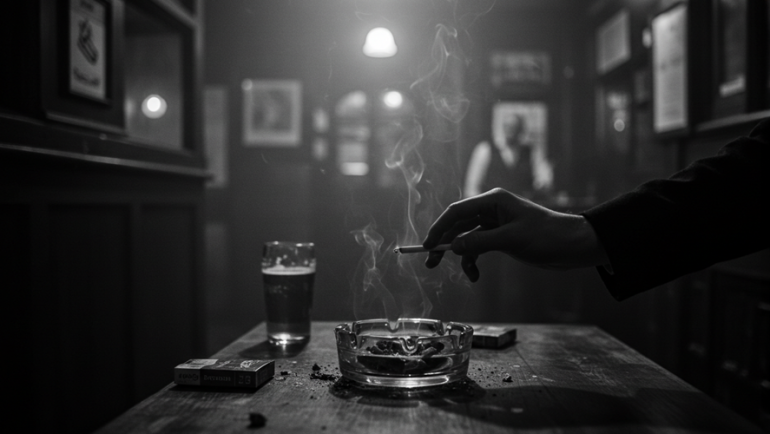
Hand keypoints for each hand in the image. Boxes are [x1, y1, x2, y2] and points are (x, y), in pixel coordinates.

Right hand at [422, 188, 607, 281]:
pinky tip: (476, 275)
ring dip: (461, 256)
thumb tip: (452, 247)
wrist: (573, 245)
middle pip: (458, 225)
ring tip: (463, 274)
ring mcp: (496, 224)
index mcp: (493, 201)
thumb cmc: (547, 235)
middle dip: (445, 243)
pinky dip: (474, 261)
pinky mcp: (502, 238)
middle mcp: (492, 209)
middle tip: (431, 262)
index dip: (439, 228)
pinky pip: (479, 248)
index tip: (427, 245)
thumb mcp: (511, 239)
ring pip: (467, 239)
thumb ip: (480, 243)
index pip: (457, 212)